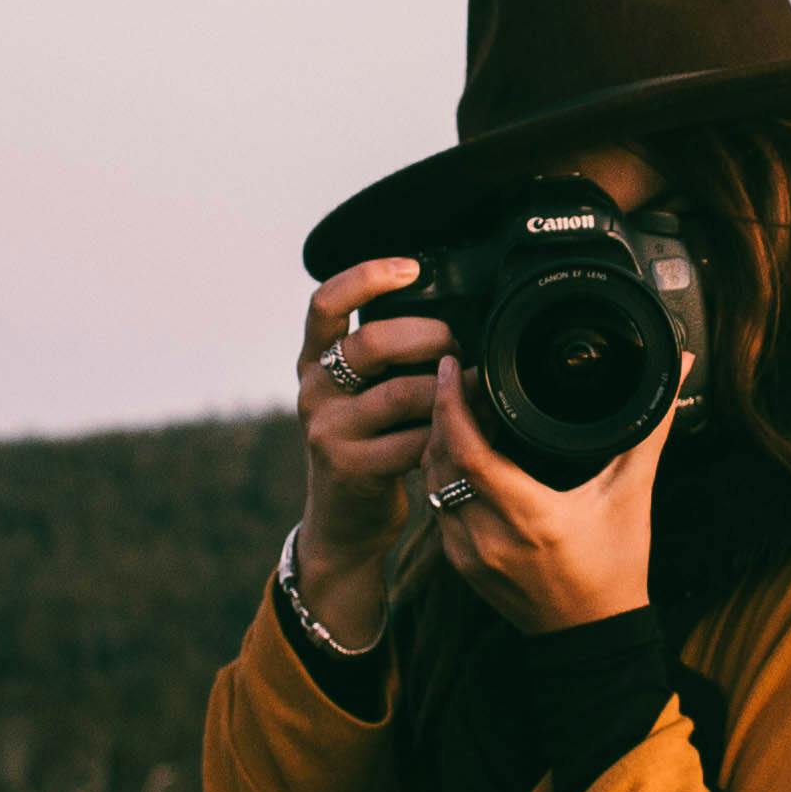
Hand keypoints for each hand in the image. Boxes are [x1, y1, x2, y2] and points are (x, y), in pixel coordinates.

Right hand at [289, 258, 448, 643]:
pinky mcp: (350, 467)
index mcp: (314, 360)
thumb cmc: (368, 444)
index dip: (366, 276)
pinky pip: (414, 439)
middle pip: (371, 341)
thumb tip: (451, 315)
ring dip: (450, 390)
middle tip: (459, 347)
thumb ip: (385, 357)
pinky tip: (463, 431)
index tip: (411, 268)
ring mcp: (327, 430)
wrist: (343, 523)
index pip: (325, 302)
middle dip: (430, 337)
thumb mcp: (362, 394)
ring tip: (477, 390)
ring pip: (402, 393)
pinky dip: (447, 433)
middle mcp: (313, 389)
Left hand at [423, 337, 682, 634]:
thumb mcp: (632, 494)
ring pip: (432, 484)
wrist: (593, 635)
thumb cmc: (616, 566)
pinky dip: (442, 477)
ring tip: (458, 411)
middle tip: (458, 379)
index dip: (452, 405)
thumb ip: (649, 429)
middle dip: (442, 414)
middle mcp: (491, 538)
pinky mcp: (460, 566)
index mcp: (532, 517)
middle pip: (439, 461)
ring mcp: (468, 555)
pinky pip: (437, 509)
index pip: (469, 452)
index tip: (452, 367)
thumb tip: (676, 371)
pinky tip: (459, 457)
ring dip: (437, 444)